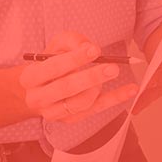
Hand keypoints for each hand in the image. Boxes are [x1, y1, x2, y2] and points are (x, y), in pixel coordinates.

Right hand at [18, 31, 136, 123]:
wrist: (38, 89)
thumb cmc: (50, 63)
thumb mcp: (55, 46)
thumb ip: (71, 41)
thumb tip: (89, 46)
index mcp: (30, 78)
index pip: (51, 68)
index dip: (74, 59)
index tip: (94, 50)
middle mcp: (38, 98)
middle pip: (65, 89)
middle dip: (90, 77)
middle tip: (112, 67)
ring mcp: (54, 113)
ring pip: (80, 103)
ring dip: (99, 87)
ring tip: (111, 71)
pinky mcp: (70, 120)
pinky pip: (95, 110)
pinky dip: (115, 99)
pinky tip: (130, 90)